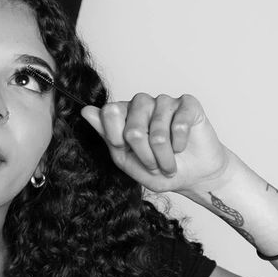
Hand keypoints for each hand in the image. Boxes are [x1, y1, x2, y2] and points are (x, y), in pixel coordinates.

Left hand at [80, 92, 233, 194]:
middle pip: (132, 129)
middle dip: (144, 156)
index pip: (109, 113)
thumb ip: (106, 135)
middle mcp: (141, 103)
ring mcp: (164, 101)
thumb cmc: (156, 167)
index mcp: (122, 112)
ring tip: (169, 163)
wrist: (192, 175)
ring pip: (157, 132)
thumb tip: (85, 110)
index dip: (116, 138)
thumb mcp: (124, 158)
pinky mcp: (188, 104)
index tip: (125, 149)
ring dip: (164, 156)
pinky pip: (179, 125)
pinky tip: (182, 146)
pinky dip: (180, 144)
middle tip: (154, 165)